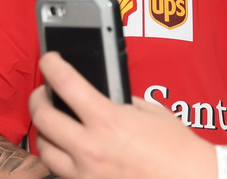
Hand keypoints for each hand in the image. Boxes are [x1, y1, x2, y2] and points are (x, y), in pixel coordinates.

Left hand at [30, 52, 214, 178]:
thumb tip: (104, 96)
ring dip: (44, 132)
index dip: (51, 66)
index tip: (48, 60)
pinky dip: (60, 158)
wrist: (188, 178)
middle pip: (43, 117)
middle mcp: (90, 146)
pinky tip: (69, 151)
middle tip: (44, 93)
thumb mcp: (150, 111)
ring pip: (43, 149)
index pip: (66, 83)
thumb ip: (122, 102)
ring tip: (53, 124)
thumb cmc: (176, 147)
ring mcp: (86, 171)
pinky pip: (59, 172)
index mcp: (108, 119)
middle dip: (38, 99)